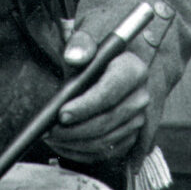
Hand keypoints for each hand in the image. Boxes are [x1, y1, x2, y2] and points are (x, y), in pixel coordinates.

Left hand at [44, 28, 149, 162]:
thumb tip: (74, 56)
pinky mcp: (133, 135)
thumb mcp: (90, 37)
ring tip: (52, 137)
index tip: (61, 114)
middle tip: (49, 131)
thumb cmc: (99, 50)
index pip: (108, 93)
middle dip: (74, 130)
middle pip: (106, 121)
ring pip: (106, 141)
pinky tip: (65, 145)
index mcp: (133, 70)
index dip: (84, 107)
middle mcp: (141, 97)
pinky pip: (108, 152)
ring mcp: (140, 119)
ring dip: (76, 143)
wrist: (119, 60)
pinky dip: (84, 151)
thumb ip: (81, 44)